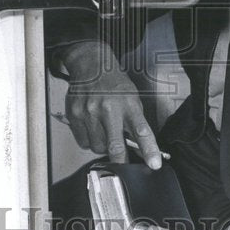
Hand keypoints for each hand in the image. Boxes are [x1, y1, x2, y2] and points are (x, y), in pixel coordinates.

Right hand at [59, 40, 161, 168]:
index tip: (154, 164)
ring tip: (104, 130)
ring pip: (97, 147)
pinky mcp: (75, 115)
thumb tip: (141, 149)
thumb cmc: (114, 83)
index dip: (149, 150)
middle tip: (124, 165)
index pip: (142, 131)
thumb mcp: (132, 98)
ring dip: (103, 146)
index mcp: (128, 103)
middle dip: (121, 161)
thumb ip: (136, 123)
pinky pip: (83, 142)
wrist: (91, 65)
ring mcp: (89, 112)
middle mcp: (108, 108)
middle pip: (115, 146)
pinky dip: (89, 140)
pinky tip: (92, 127)